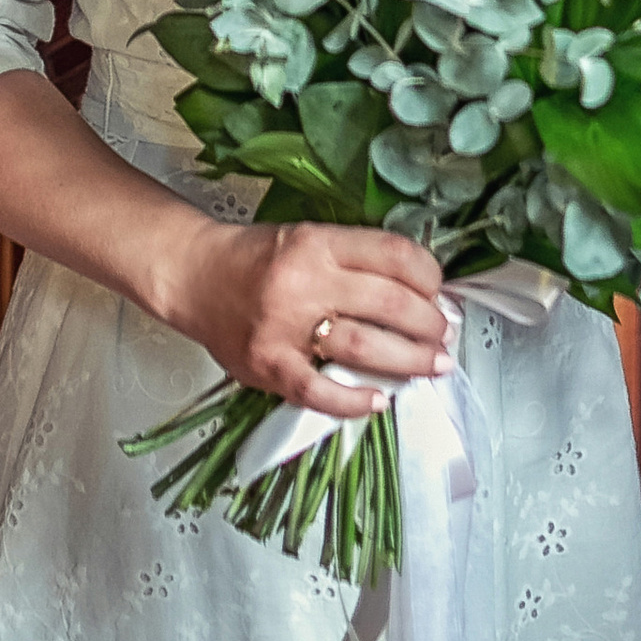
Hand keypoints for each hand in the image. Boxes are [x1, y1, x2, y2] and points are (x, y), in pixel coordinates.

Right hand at [158, 216, 446, 414]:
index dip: (429, 275)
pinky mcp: (268, 366)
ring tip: (433, 365)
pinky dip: (353, 401)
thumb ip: (356, 260)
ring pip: (363, 346)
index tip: (440, 290)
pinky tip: (379, 402)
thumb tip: (418, 291)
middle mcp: (304, 282)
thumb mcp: (309, 238)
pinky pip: (318, 390)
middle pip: (387, 303)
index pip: (392, 255)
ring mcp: (285, 327)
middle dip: (428, 323)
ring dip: (408, 360)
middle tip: (444, 335)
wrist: (196, 277)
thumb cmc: (258, 259)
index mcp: (318, 243)